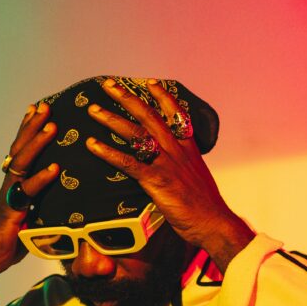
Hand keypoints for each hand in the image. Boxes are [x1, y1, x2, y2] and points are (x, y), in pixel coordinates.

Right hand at [0, 102, 60, 292]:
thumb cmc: (12, 239)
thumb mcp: (33, 217)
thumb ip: (45, 204)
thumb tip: (67, 200)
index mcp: (14, 184)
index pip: (21, 150)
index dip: (28, 129)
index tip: (37, 109)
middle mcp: (10, 185)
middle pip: (20, 149)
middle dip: (32, 126)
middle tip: (45, 106)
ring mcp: (9, 196)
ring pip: (22, 163)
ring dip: (37, 143)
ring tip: (52, 126)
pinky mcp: (11, 212)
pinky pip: (27, 191)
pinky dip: (41, 179)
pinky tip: (55, 168)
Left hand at [85, 79, 252, 271]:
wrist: (214, 223)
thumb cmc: (205, 208)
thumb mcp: (197, 180)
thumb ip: (184, 169)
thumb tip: (175, 171)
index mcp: (188, 149)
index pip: (176, 115)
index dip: (162, 97)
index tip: (150, 83)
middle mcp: (177, 151)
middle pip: (149, 116)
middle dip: (127, 98)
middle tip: (108, 86)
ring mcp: (166, 164)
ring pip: (135, 134)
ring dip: (112, 119)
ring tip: (93, 110)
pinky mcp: (156, 180)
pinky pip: (127, 162)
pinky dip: (107, 152)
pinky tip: (92, 145)